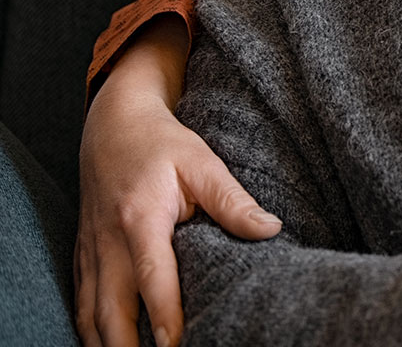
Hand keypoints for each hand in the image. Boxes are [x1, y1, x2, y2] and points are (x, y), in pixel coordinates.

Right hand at [76, 17, 280, 346]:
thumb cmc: (162, 144)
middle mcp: (109, 242)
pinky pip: (81, 303)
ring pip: (91, 313)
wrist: (112, 125)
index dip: (164, 314)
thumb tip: (270, 230)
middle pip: (112, 310)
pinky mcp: (84, 255)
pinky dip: (91, 330)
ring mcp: (92, 251)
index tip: (177, 344)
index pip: (153, 276)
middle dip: (129, 345)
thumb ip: (233, 200)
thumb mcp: (202, 162)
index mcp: (141, 218)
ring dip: (107, 344)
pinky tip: (107, 345)